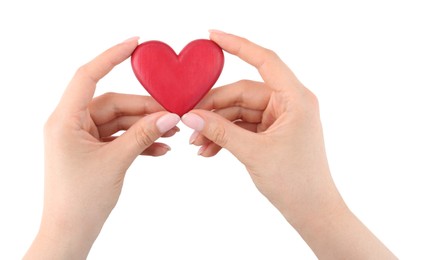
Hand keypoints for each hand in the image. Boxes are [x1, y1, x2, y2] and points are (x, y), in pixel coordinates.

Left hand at [24, 37, 179, 258]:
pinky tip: (161, 149)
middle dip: (145, 108)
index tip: (136, 45)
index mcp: (65, 120)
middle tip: (174, 114)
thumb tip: (170, 116)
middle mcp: (72, 124)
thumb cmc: (80, 200)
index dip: (111, 56)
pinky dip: (139, 141)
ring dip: (146, 126)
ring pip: (120, 121)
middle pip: (113, 103)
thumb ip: (143, 135)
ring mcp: (83, 138)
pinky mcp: (94, 150)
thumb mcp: (116, 162)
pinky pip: (120, 137)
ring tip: (173, 132)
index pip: (88, 76)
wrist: (71, 231)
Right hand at [182, 31, 395, 258]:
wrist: (312, 211)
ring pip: (240, 111)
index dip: (238, 45)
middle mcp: (289, 103)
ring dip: (217, 125)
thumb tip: (191, 117)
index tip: (213, 37)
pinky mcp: (272, 133)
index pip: (264, 61)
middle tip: (189, 121)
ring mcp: (280, 119)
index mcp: (295, 99)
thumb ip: (221, 131)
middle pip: (242, 93)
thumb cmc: (296, 182)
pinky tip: (208, 151)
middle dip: (214, 108)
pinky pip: (243, 126)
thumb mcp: (253, 153)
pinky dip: (226, 135)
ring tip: (196, 144)